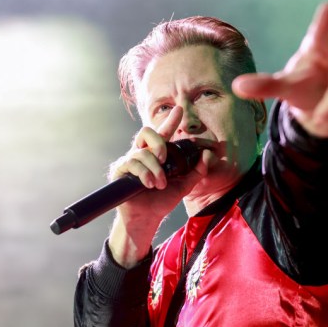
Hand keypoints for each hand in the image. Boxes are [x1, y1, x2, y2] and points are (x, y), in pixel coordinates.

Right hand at [107, 107, 212, 266]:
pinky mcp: (120, 170)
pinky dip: (144, 174)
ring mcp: (130, 160)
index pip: (163, 133)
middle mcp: (143, 153)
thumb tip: (207, 155)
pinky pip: (132, 164)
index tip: (180, 109)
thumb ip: (196, 172)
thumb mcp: (184, 186)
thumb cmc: (162, 200)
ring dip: (155, 169)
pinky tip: (149, 184)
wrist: (147, 218)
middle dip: (159, 143)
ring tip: (159, 184)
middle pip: (147, 132)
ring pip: (142, 152)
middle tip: (165, 159)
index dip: (171, 120)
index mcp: (158, 154)